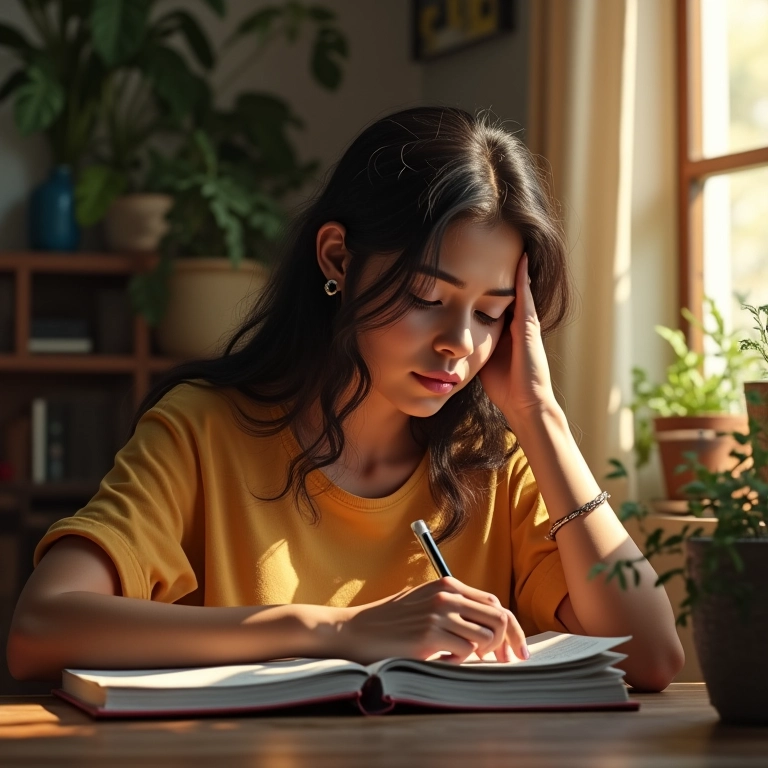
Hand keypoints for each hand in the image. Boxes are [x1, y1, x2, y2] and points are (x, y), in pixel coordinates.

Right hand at [337, 577, 527, 664]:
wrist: (357, 630)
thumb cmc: (392, 621)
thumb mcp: (425, 602)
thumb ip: (455, 606)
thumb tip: (493, 626)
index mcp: (448, 584)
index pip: (495, 603)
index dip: (511, 628)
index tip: (515, 650)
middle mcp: (447, 594)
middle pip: (500, 618)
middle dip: (505, 644)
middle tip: (497, 662)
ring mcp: (439, 613)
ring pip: (486, 638)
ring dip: (478, 654)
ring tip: (454, 657)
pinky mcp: (430, 635)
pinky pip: (465, 652)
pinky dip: (457, 663)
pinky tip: (439, 661)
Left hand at [478, 253, 557, 431]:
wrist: (523, 404)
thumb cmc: (503, 387)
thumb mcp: (482, 359)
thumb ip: (472, 345)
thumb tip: (449, 340)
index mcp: (505, 330)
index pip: (494, 300)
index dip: (486, 283)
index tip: (475, 264)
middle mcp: (517, 323)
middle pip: (505, 290)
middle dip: (500, 270)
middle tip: (494, 244)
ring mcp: (526, 324)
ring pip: (518, 289)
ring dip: (515, 268)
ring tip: (512, 242)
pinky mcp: (530, 327)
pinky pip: (526, 297)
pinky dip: (523, 279)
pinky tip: (521, 260)